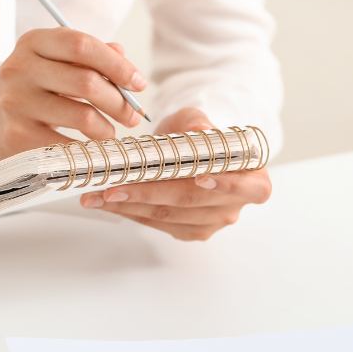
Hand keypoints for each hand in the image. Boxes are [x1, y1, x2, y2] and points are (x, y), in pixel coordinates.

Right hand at [0, 29, 144, 185]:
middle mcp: (19, 68)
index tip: (139, 84)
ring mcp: (16, 103)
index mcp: (33, 43)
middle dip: (120, 102)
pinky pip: (68, 146)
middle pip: (87, 82)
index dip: (117, 65)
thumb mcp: (55, 67)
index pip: (82, 45)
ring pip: (83, 116)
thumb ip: (89, 58)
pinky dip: (89, 151)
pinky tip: (92, 151)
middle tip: (133, 116)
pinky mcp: (18, 136)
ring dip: (107, 130)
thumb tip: (123, 57)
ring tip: (110, 134)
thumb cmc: (34, 95)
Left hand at [79, 108, 271, 240]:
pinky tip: (108, 202)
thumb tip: (198, 131)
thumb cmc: (197, 135)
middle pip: (193, 201)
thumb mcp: (196, 120)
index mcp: (253, 178)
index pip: (249, 187)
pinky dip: (131, 212)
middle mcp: (234, 206)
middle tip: (114, 188)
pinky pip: (158, 223)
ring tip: (99, 195)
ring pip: (169, 216)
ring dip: (131, 206)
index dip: (226, 184)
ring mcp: (211, 222)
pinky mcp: (188, 231)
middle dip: (150, 194)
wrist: (190, 153)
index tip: (201, 177)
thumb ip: (197, 124)